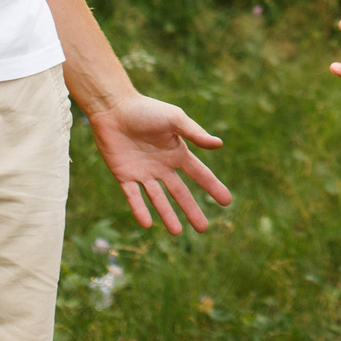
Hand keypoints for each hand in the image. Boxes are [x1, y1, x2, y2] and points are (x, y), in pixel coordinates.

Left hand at [86, 92, 231, 233]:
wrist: (113, 108)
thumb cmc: (145, 109)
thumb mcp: (174, 119)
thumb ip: (195, 133)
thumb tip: (219, 144)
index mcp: (176, 152)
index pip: (199, 174)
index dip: (213, 187)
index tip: (227, 202)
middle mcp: (162, 166)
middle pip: (180, 193)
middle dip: (191, 210)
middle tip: (203, 229)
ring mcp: (143, 173)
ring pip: (158, 199)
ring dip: (167, 215)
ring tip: (176, 232)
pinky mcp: (124, 175)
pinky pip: (133, 196)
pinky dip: (140, 210)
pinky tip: (148, 223)